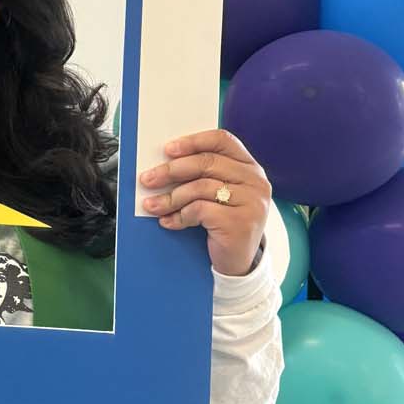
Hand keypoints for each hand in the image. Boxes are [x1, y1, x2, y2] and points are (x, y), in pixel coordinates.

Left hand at [140, 128, 270, 276]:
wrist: (239, 263)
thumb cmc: (224, 223)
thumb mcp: (218, 194)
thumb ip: (203, 175)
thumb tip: (162, 165)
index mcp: (249, 167)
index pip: (222, 140)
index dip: (193, 141)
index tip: (168, 149)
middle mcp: (255, 181)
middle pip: (206, 163)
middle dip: (171, 171)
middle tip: (148, 179)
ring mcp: (251, 202)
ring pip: (200, 187)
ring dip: (170, 197)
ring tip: (152, 206)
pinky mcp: (241, 222)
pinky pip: (200, 210)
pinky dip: (179, 216)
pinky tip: (169, 222)